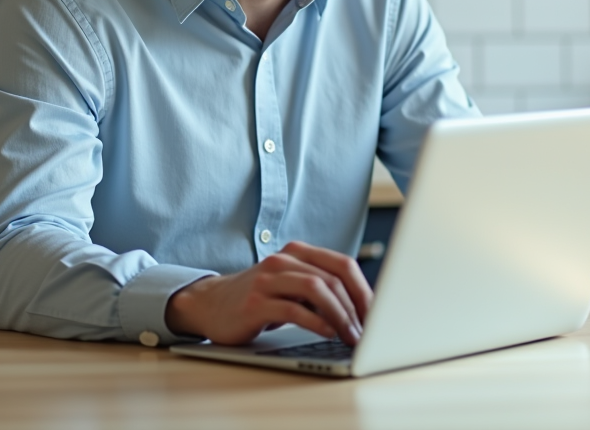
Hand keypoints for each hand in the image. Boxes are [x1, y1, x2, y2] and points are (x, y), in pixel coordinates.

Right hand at [165, 240, 372, 345]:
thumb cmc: (259, 298)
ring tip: (351, 336)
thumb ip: (319, 289)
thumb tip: (364, 310)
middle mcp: (283, 260)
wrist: (209, 304)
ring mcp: (267, 279)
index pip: (342, 265)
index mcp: (297, 252)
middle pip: (333, 277)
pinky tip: (327, 334)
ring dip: (340, 315)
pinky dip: (316, 322)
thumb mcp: (291, 286)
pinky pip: (293, 310)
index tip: (379, 314)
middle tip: (369, 331)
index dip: (364, 290)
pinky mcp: (255, 302)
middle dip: (357, 306)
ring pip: (316, 289)